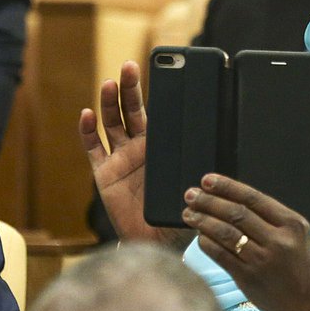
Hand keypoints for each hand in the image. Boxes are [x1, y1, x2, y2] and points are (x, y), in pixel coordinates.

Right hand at [78, 61, 191, 247]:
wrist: (155, 242)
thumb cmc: (179, 214)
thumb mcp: (195, 186)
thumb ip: (202, 169)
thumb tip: (223, 151)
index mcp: (162, 146)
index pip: (157, 113)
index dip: (154, 93)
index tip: (156, 72)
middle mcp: (139, 147)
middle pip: (131, 110)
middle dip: (130, 88)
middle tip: (130, 67)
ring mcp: (120, 158)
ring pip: (112, 123)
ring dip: (109, 103)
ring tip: (110, 84)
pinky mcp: (104, 173)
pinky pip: (93, 148)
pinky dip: (87, 131)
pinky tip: (86, 114)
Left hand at [183, 174, 309, 310]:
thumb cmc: (301, 268)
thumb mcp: (298, 237)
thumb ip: (272, 220)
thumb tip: (231, 200)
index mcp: (293, 224)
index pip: (253, 197)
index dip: (226, 186)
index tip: (207, 180)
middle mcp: (278, 240)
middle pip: (235, 213)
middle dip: (208, 201)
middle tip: (191, 195)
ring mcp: (263, 260)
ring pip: (224, 232)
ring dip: (202, 221)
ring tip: (189, 214)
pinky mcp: (249, 278)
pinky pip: (220, 255)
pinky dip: (206, 243)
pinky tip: (199, 236)